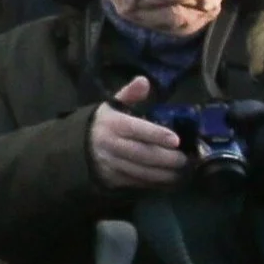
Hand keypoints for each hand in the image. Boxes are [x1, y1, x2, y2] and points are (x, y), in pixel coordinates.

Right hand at [89, 76, 186, 190]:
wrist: (78, 146)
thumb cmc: (104, 123)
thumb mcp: (112, 105)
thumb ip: (130, 94)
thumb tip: (143, 81)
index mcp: (113, 124)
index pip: (136, 129)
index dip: (157, 135)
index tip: (176, 140)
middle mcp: (111, 145)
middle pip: (142, 153)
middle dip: (166, 158)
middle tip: (185, 159)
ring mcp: (111, 164)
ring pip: (141, 171)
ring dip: (164, 173)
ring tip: (182, 171)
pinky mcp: (112, 179)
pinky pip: (136, 182)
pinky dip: (155, 182)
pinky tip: (169, 180)